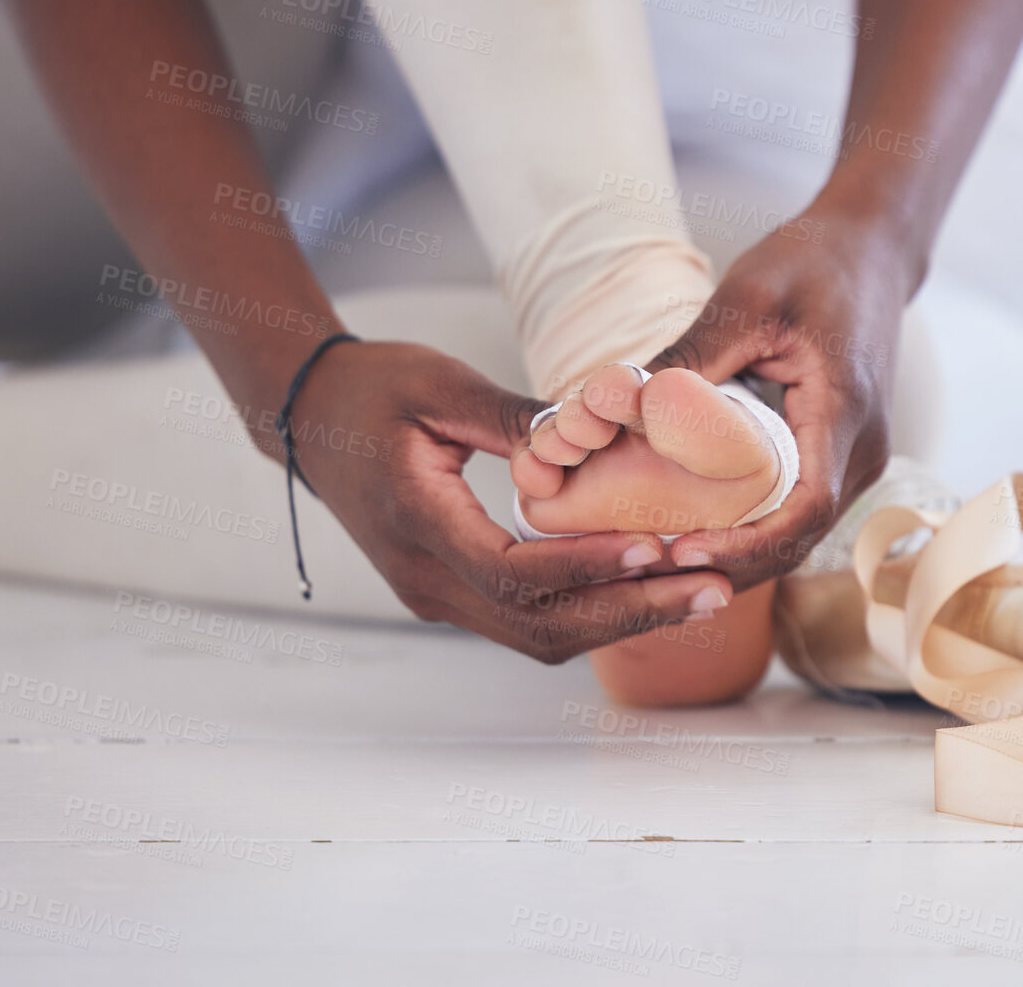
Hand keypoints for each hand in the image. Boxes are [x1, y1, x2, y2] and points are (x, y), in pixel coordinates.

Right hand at [283, 341, 730, 662]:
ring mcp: (434, 595)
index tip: (656, 548)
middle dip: (631, 613)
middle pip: (538, 627)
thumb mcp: (440, 384)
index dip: (587, 569)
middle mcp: (424, 579)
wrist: (308, 417)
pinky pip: (529, 622)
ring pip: (539, 637)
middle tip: (714, 587)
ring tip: (701, 593)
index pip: (511, 574)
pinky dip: (593, 612)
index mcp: (416, 523)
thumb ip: (512, 417)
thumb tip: (589, 430)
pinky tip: (651, 588)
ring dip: (622, 622)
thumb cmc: (372, 388)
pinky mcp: (451, 594)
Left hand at [646, 202, 909, 588]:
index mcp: (844, 411)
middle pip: (799, 537)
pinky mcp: (840, 454)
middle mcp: (862, 449)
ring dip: (737, 555)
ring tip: (660, 559)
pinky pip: (796, 509)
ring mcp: (856, 457)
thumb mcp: (748, 295)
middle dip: (728, 564)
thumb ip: (693, 354)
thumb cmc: (814, 260)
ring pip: (798, 532)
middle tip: (648, 568)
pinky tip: (693, 529)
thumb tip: (622, 402)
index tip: (685, 550)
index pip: (806, 508)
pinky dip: (750, 529)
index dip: (747, 544)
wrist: (871, 246)